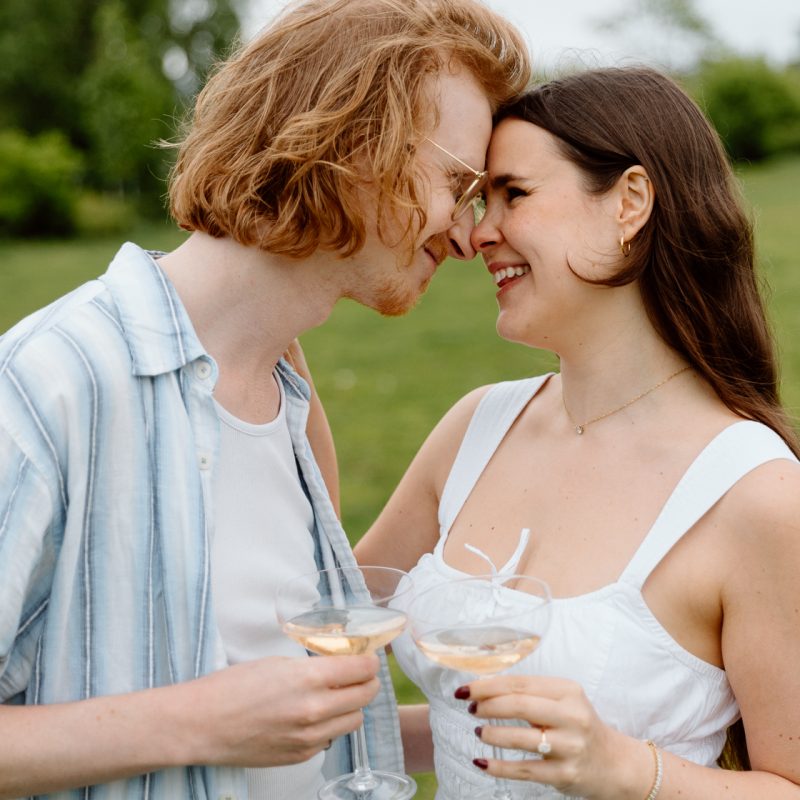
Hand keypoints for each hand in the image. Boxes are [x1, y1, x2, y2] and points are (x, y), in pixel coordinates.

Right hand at [189, 654, 380, 767]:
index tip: (369, 656)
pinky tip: (313, 715)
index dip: (370, 660)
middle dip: (367, 681)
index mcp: (309, 679)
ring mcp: (309, 737)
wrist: (202, 725)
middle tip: (360, 673)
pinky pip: (331, 738)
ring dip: (351, 706)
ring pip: (354, 720)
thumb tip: (339, 665)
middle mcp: (315, 711)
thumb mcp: (278, 663)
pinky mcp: (300, 756)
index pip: (362, 668)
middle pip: (365, 695)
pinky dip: (330, 725)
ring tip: (336, 695)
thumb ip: (313, 666)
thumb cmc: (233, 687)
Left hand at [460, 675, 651, 799]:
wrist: (614, 764)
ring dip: (493, 734)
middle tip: (470, 707)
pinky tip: (481, 762)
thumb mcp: (563, 701)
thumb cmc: (577, 726)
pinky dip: (499, 766)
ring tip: (478, 730)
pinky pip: (525, 770)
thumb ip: (531, 694)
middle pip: (520, 706)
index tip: (466, 688)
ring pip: (521, 739)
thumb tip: (485, 688)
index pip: (520, 684)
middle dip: (488, 705)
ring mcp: (570, 747)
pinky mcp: (566, 775)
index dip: (488, 685)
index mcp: (568, 691)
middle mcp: (572, 717)